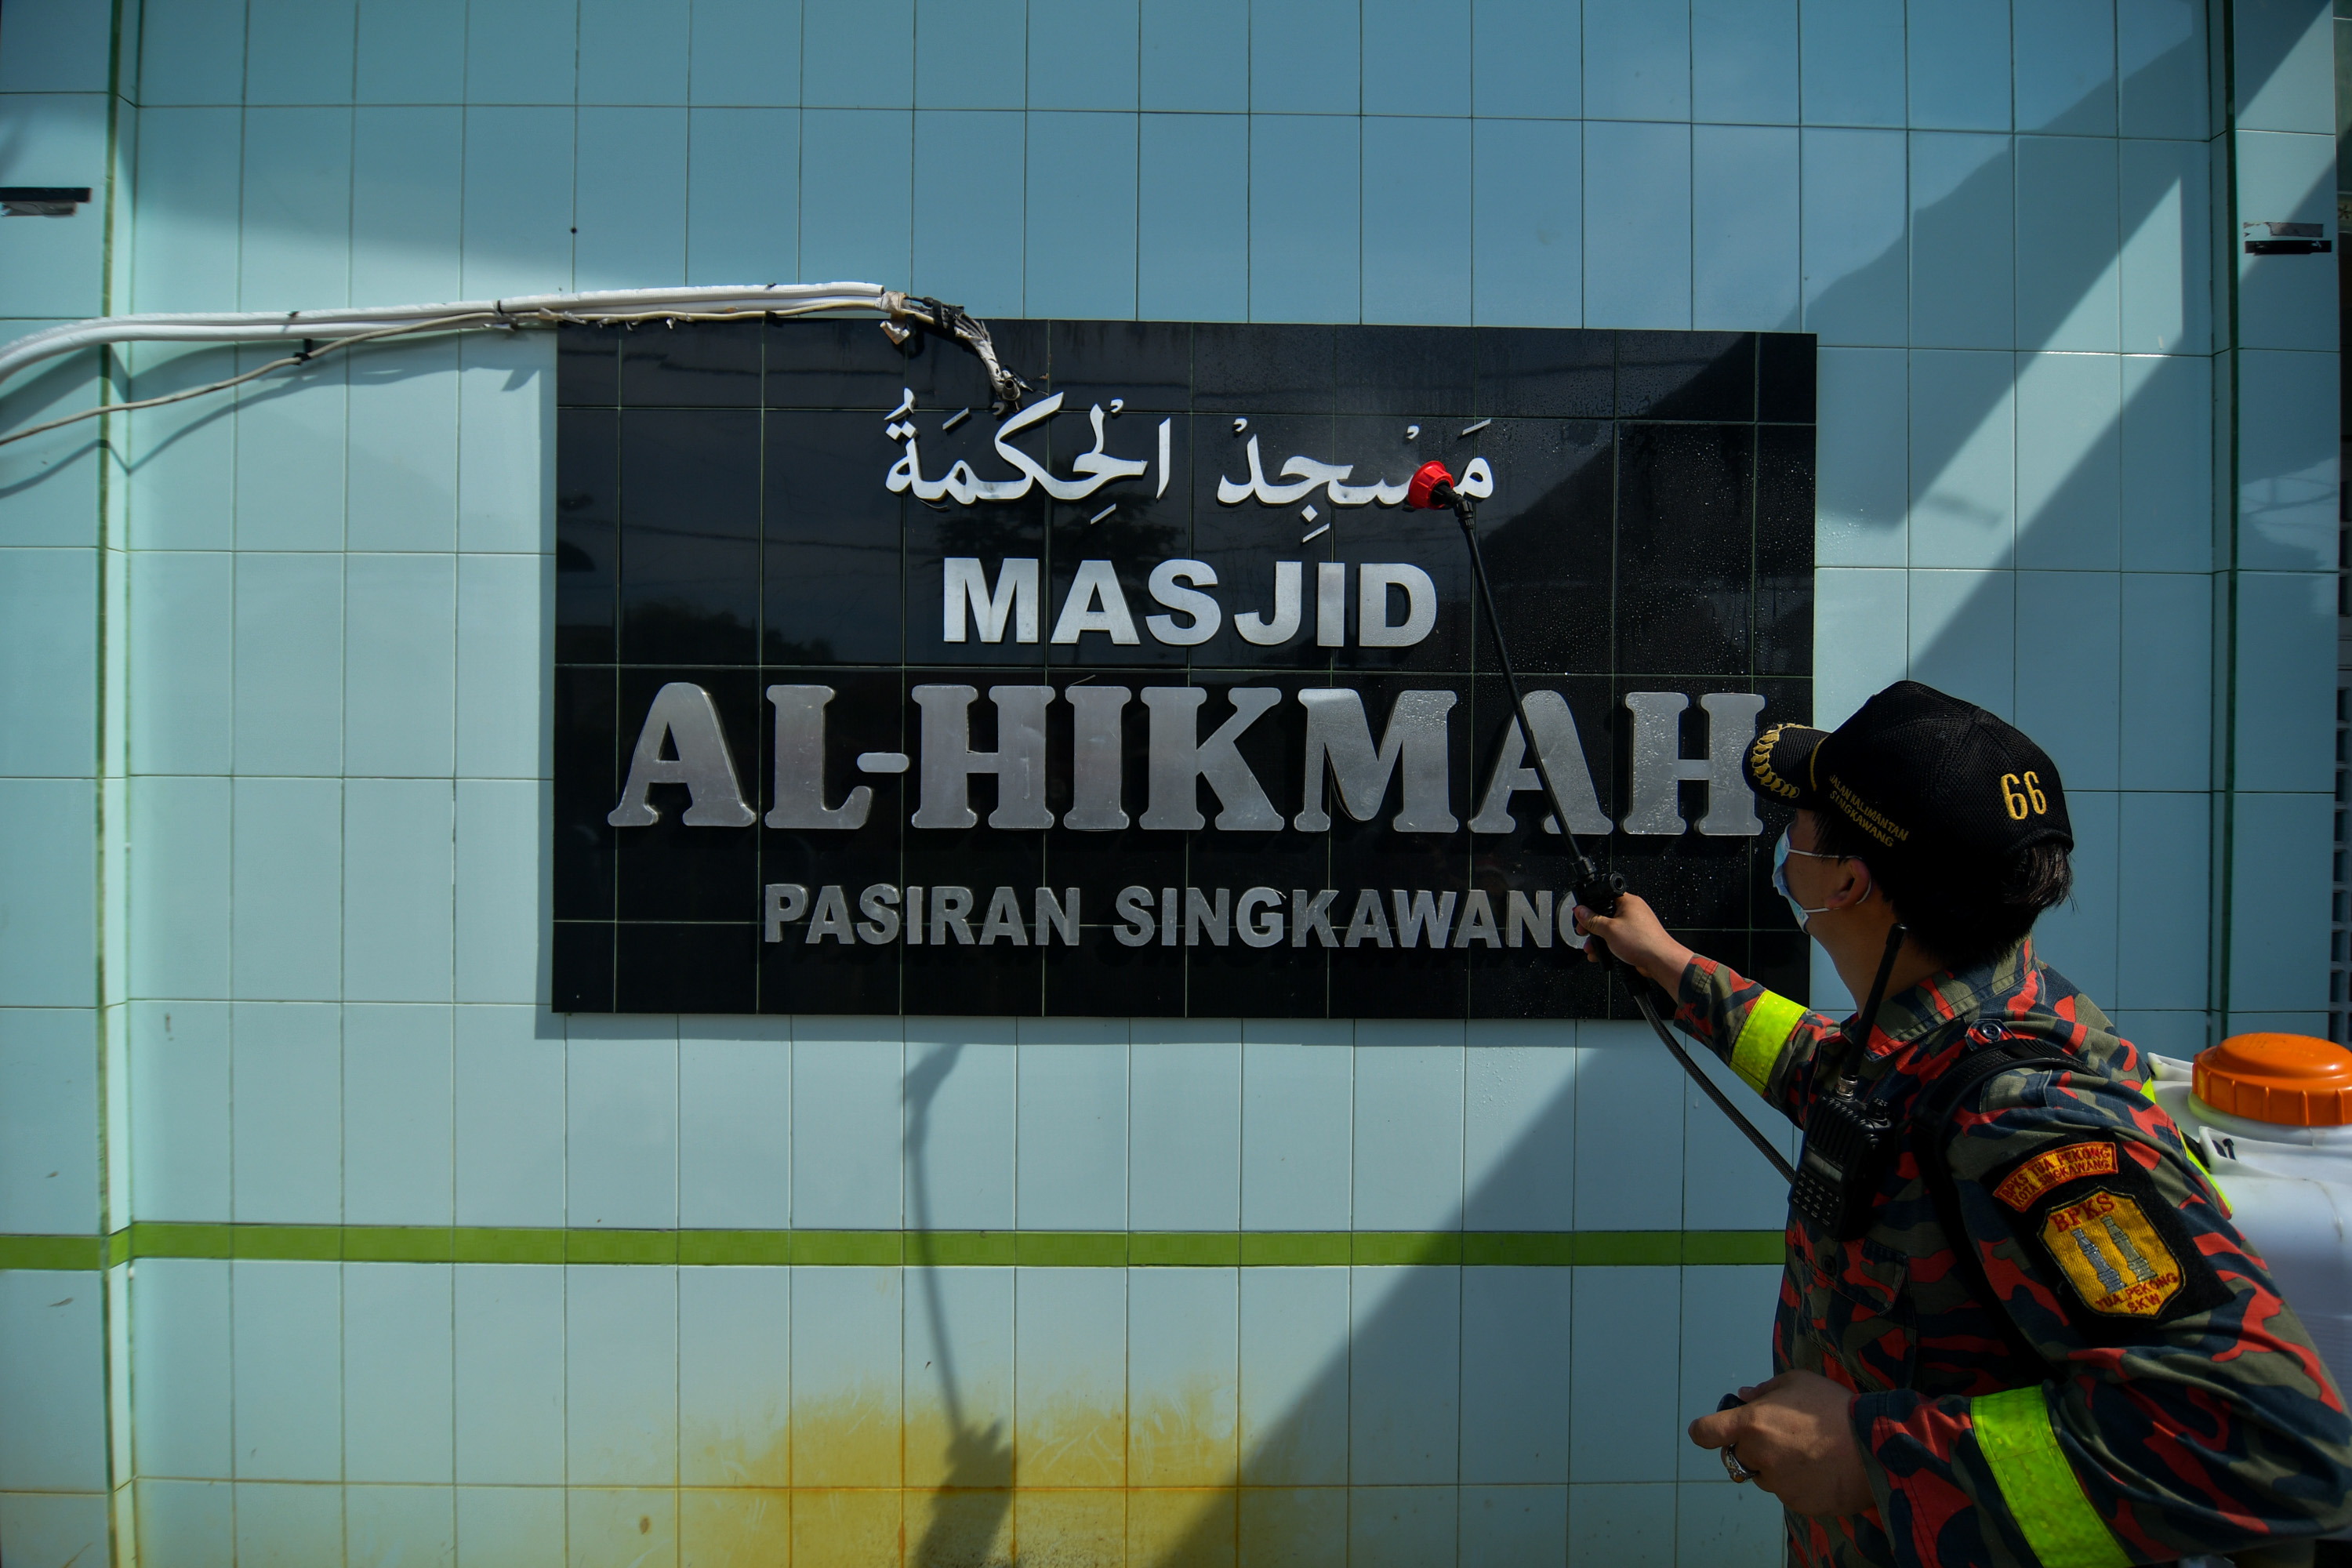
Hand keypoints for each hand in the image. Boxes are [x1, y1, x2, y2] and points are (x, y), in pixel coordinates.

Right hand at [1573, 894, 1694, 990]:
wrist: (1661, 961)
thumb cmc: (1643, 942)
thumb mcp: (1609, 930)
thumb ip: (1592, 920)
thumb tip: (1580, 911)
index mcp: (1628, 901)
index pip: (1603, 897)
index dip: (1590, 907)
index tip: (1581, 917)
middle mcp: (1632, 911)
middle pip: (1605, 915)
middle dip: (1592, 928)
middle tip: (1584, 934)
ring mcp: (1635, 925)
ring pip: (1610, 929)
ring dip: (1598, 940)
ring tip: (1592, 949)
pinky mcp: (1636, 938)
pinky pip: (1618, 939)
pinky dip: (1609, 946)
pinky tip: (1602, 955)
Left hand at [1687, 1371, 1875, 1518]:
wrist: (1874, 1446)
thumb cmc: (1834, 1407)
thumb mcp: (1798, 1382)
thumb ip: (1766, 1390)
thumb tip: (1744, 1396)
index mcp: (1752, 1424)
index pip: (1706, 1433)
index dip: (1706, 1431)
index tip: (1711, 1432)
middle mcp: (1758, 1456)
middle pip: (1740, 1456)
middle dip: (1754, 1447)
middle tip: (1785, 1437)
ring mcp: (1778, 1484)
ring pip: (1765, 1477)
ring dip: (1776, 1467)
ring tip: (1809, 1453)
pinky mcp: (1797, 1504)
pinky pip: (1788, 1493)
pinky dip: (1798, 1484)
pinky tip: (1821, 1470)